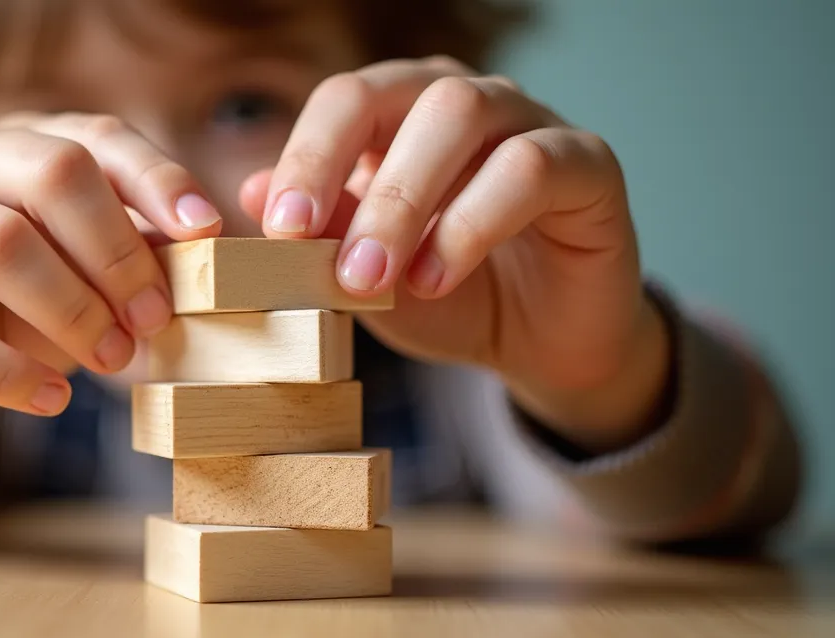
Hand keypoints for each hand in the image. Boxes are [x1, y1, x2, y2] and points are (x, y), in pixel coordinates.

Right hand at [0, 114, 222, 436]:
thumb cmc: (17, 293)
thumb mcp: (76, 260)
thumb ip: (133, 248)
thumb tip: (210, 257)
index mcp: (20, 139)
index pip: (97, 139)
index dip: (156, 179)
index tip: (205, 231)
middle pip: (52, 173)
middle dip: (116, 250)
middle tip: (154, 317)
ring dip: (71, 309)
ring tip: (112, 358)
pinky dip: (7, 373)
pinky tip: (51, 399)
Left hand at [242, 57, 669, 447]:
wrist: (537, 345)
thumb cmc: (448, 297)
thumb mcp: (367, 275)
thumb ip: (321, 232)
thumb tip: (250, 189)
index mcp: (403, 114)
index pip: (344, 102)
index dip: (305, 156)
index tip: (275, 227)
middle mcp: (466, 100)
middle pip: (394, 93)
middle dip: (340, 174)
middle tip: (307, 252)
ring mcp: (531, 122)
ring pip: (461, 113)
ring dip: (402, 199)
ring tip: (370, 280)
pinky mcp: (588, 165)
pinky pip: (530, 167)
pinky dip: (471, 224)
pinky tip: (436, 279)